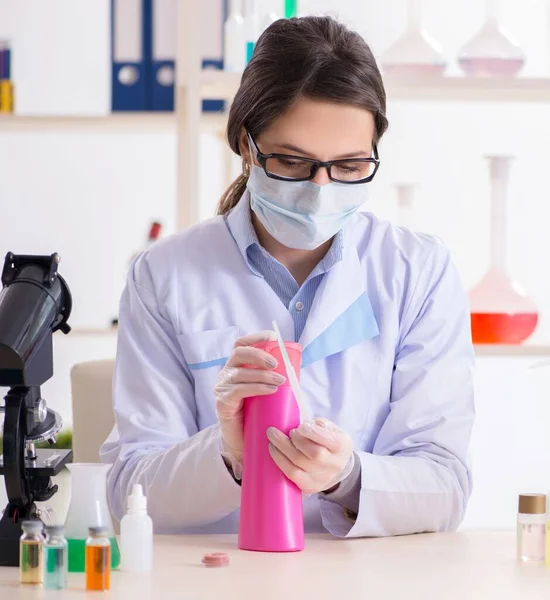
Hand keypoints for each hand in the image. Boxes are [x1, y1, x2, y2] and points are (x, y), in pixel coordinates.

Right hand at [214, 331, 285, 474]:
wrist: (242, 440)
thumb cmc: (257, 413)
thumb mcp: (266, 390)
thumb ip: (273, 377)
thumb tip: (295, 367)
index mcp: (237, 365)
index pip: (242, 344)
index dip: (256, 337)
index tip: (274, 338)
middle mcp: (227, 372)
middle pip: (239, 352)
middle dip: (259, 354)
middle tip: (277, 363)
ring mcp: (222, 386)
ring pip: (240, 373)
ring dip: (263, 375)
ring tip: (280, 381)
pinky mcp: (222, 401)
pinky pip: (239, 390)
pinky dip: (257, 388)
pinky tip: (270, 390)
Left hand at [266, 418, 353, 494]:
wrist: (336, 464)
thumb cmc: (328, 440)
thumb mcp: (329, 427)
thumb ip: (317, 424)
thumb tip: (297, 424)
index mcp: (341, 445)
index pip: (326, 439)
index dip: (310, 432)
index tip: (299, 427)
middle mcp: (334, 464)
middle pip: (312, 455)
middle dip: (292, 441)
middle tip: (278, 431)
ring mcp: (322, 478)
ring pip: (298, 468)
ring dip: (280, 452)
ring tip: (272, 440)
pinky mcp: (310, 486)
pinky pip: (292, 477)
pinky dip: (280, 464)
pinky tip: (275, 453)